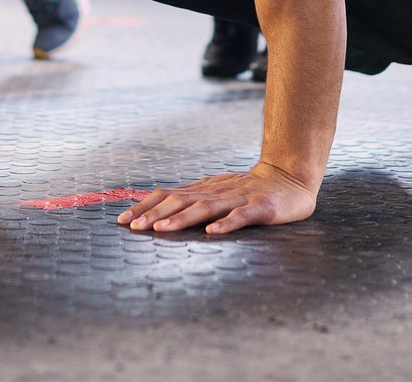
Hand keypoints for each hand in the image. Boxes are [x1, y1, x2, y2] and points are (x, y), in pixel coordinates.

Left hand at [118, 162, 318, 233]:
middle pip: (180, 201)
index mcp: (203, 190)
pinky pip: (241, 217)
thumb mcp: (217, 192)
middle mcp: (216, 192)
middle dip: (154, 214)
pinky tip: (212, 233)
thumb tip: (159, 210)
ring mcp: (238, 199)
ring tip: (160, 230)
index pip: (168, 195)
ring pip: (205, 208)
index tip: (122, 220)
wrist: (290, 177)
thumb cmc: (250, 190)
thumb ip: (193, 200)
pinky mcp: (260, 208)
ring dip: (180, 219)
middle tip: (133, 226)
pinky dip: (225, 224)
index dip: (145, 206)